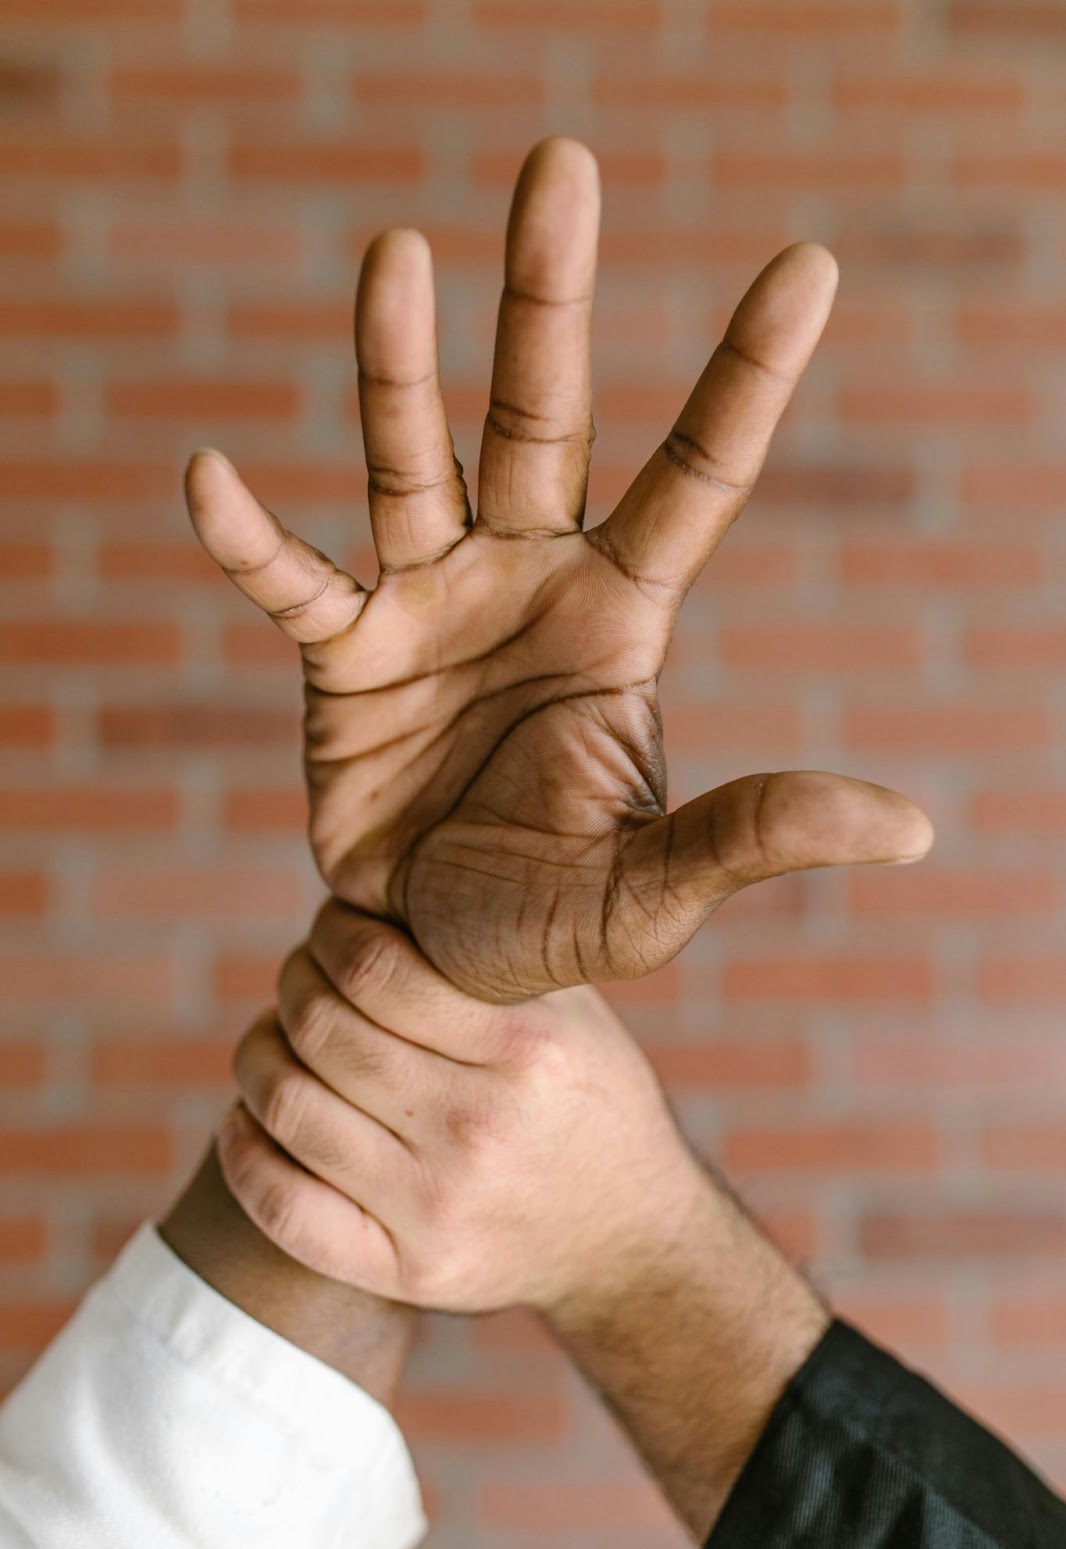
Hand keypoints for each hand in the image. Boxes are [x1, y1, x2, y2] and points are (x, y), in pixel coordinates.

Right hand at [186, 137, 931, 1001]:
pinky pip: (293, 582)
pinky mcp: (341, 652)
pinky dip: (252, 538)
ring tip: (395, 251)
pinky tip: (210, 476)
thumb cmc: (553, 916)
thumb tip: (913, 828)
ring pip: (411, 459)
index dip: (745, 375)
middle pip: (542, 414)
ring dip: (398, 364)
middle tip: (560, 165)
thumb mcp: (656, 890)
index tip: (807, 264)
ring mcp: (429, 601)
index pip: (695, 478)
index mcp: (622, 614)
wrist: (432, 951)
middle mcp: (527, 577)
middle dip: (549, 298)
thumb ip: (759, 837)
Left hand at [216, 898, 705, 1315]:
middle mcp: (481, 1130)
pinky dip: (242, 1152)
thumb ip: (486, 961)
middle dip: (292, 985)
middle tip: (302, 977)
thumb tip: (377, 896)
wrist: (629, 1237)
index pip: (375, 970)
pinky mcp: (409, 1272)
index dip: (331, 935)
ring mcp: (439, 1208)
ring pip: (289, 1109)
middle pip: (322, 1032)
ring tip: (275, 1040)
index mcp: (527, 1052)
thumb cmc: (586, 1100)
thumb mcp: (571, 1014)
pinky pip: (283, 1209)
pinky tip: (247, 1118)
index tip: (332, 929)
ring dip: (258, 1056)